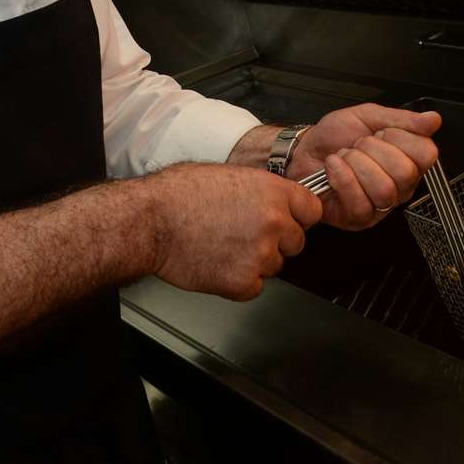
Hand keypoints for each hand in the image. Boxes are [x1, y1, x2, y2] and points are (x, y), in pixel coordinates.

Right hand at [147, 162, 322, 300]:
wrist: (151, 221)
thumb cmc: (179, 194)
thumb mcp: (231, 175)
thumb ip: (262, 191)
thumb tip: (276, 202)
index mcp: (274, 192)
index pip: (312, 210)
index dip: (297, 217)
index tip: (287, 220)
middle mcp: (274, 222)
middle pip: (296, 242)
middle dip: (276, 242)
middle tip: (243, 235)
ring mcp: (260, 254)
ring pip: (274, 266)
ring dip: (255, 262)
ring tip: (223, 246)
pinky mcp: (243, 282)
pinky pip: (253, 287)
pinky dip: (237, 282)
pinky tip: (217, 263)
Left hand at [286, 104, 440, 229]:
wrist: (303, 151)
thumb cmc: (334, 136)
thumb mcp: (369, 116)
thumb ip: (403, 119)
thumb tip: (433, 120)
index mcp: (408, 160)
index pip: (427, 154)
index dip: (400, 138)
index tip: (381, 132)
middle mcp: (399, 186)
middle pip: (405, 172)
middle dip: (373, 150)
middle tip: (359, 146)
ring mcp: (380, 205)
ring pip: (384, 189)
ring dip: (356, 164)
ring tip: (345, 158)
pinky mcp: (360, 218)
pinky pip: (360, 201)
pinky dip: (341, 177)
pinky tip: (335, 168)